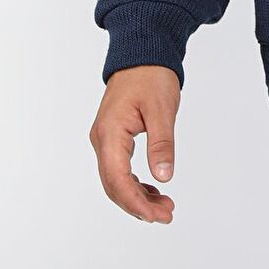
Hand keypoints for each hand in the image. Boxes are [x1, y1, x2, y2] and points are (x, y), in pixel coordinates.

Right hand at [89, 65, 180, 222]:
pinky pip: (120, 168)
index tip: (155, 215)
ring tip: (164, 206)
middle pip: (114, 185)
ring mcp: (106, 139)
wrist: (143, 53)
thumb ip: (161, 143)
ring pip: (116, 179)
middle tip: (166, 214)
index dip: (135, 202)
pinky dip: (136, 182)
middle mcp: (102, 139)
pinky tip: (154, 189)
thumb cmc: (151, 75)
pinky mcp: (113, 137)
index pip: (117, 179)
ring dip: (138, 196)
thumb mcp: (162, 109)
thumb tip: (164, 177)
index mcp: (110, 133)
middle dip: (138, 204)